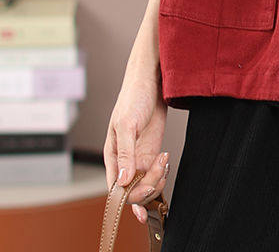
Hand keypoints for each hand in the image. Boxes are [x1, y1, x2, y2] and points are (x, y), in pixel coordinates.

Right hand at [103, 61, 169, 223]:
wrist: (152, 81)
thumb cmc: (134, 97)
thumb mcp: (127, 124)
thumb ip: (125, 153)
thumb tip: (122, 181)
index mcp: (112, 156)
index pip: (116, 189)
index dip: (130, 197)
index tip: (145, 193)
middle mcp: (124, 160)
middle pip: (133, 190)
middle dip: (148, 186)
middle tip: (160, 169)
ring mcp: (139, 156)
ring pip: (145, 183)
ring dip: (157, 179)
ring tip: (165, 160)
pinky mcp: (152, 151)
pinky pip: (155, 173)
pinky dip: (162, 173)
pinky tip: (166, 161)